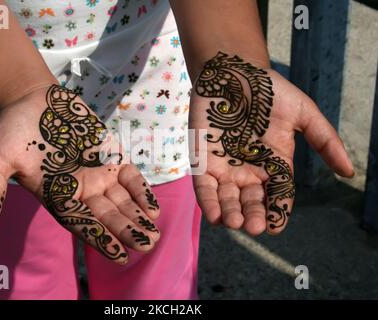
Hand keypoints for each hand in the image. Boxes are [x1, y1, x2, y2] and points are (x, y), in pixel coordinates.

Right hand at [0, 84, 160, 263]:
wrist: (30, 101)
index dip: (100, 239)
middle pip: (107, 215)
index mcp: (57, 196)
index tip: (120, 256)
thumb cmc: (11, 132)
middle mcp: (81, 189)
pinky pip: (130, 177)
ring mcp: (98, 173)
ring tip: (155, 234)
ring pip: (122, 200)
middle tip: (148, 246)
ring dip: (138, 216)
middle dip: (127, 231)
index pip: (82, 223)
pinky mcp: (110, 155)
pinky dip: (141, 191)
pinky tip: (154, 208)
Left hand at [190, 52, 353, 234]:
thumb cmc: (270, 92)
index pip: (278, 194)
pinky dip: (208, 200)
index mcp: (274, 164)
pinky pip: (204, 185)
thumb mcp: (303, 113)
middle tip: (255, 227)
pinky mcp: (202, 159)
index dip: (277, 211)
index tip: (276, 226)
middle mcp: (249, 170)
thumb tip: (348, 172)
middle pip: (252, 201)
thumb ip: (324, 140)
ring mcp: (225, 166)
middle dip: (253, 216)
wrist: (234, 72)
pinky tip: (214, 215)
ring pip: (227, 198)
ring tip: (235, 224)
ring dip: (230, 213)